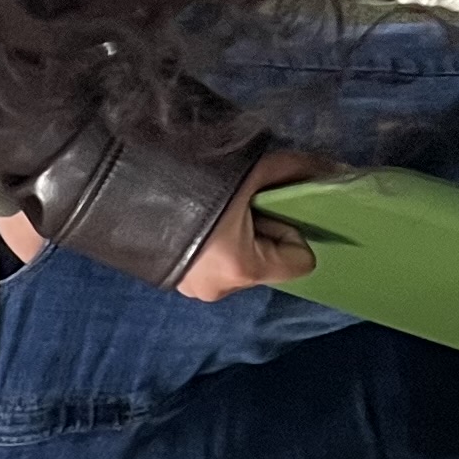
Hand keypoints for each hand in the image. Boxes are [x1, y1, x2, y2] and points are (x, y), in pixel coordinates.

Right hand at [171, 150, 332, 299]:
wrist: (122, 186)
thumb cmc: (192, 180)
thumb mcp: (252, 170)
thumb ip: (297, 170)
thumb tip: (336, 169)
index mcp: (244, 268)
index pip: (300, 261)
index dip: (290, 229)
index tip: (267, 206)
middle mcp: (221, 288)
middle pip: (269, 262)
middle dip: (261, 232)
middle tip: (236, 204)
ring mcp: (195, 289)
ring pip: (241, 263)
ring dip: (236, 238)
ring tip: (211, 211)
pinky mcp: (176, 283)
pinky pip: (213, 265)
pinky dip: (213, 246)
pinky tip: (196, 223)